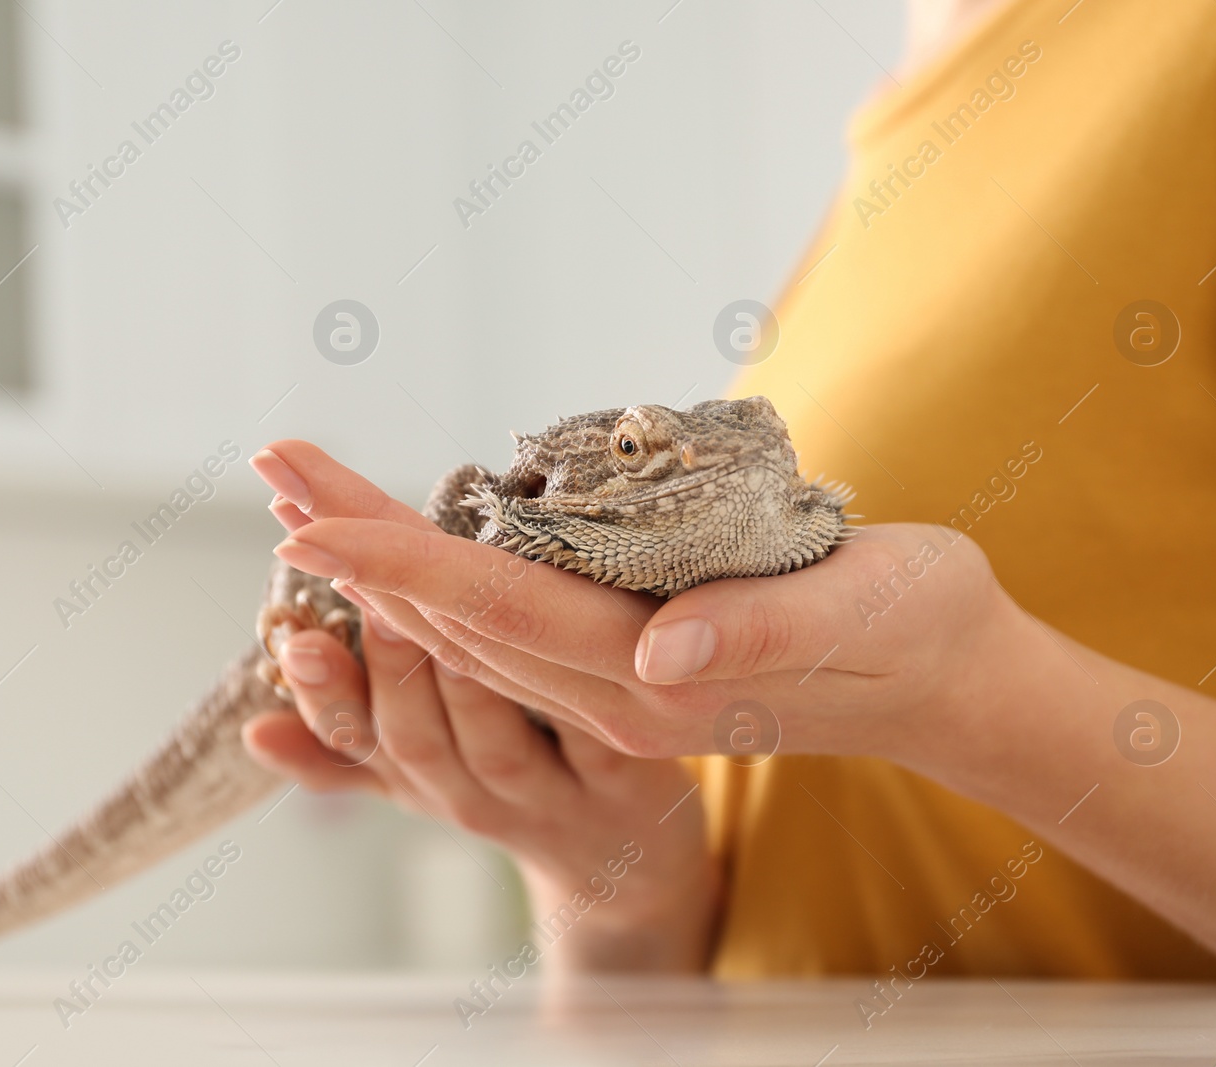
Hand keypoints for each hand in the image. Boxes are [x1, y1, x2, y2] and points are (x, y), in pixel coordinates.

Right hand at [242, 484, 717, 971]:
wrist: (629, 870)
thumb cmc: (519, 786)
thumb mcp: (428, 773)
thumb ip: (348, 744)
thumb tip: (254, 731)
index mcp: (425, 781)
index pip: (355, 741)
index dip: (325, 695)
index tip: (294, 643)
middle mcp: (478, 798)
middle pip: (416, 744)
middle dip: (385, 670)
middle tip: (364, 587)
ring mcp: (553, 799)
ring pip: (494, 751)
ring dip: (462, 687)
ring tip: (442, 616)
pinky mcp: (629, 787)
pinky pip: (595, 745)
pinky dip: (574, 710)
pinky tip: (559, 655)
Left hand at [249, 440, 1012, 767]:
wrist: (940, 678)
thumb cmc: (915, 629)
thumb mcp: (864, 610)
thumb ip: (760, 631)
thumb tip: (656, 655)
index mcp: (661, 685)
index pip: (501, 616)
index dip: (400, 566)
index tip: (308, 524)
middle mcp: (617, 699)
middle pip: (456, 621)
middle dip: (359, 549)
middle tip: (275, 468)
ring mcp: (615, 691)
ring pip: (466, 629)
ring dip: (380, 565)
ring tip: (306, 498)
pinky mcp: (625, 669)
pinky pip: (502, 635)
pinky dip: (434, 590)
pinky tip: (391, 559)